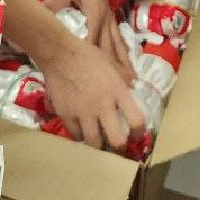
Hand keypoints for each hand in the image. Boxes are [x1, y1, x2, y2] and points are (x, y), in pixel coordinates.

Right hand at [38, 31, 144, 149]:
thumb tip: (134, 94)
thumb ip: (123, 83)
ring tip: (98, 138)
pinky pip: (75, 135)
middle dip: (119, 146)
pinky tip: (81, 129)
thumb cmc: (88, 56)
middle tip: (117, 143)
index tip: (136, 134)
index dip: (139, 132)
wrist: (60, 53)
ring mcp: (83, 112)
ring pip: (94, 143)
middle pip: (117, 140)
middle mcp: (103, 105)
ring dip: (98, 143)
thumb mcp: (113, 65)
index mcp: (118, 91)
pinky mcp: (66, 114)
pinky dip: (80, 134)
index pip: (137, 120)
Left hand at [44, 0, 131, 76]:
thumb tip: (37, 15)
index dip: (95, 63)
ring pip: (118, 43)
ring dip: (124, 60)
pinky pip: (117, 35)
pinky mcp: (109, 12)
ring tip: (132, 78)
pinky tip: (124, 55)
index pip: (94, 44)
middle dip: (117, 69)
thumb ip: (53, 4)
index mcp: (94, 16)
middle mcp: (105, 19)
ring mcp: (109, 16)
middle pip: (111, 48)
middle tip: (125, 89)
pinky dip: (122, 47)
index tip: (96, 81)